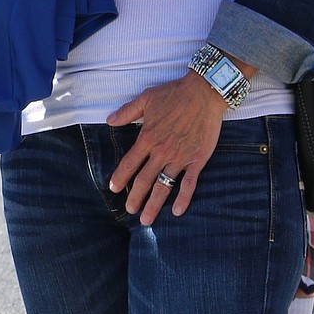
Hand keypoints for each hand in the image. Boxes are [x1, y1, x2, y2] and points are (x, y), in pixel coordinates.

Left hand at [106, 71, 225, 222]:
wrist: (204, 93)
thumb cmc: (175, 94)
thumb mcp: (147, 98)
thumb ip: (127, 112)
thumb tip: (109, 120)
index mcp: (148, 138)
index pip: (129, 163)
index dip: (120, 177)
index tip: (113, 188)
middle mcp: (162, 151)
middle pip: (144, 180)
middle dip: (135, 198)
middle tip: (129, 209)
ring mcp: (180, 158)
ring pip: (163, 186)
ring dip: (154, 204)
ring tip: (146, 220)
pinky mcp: (197, 160)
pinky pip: (189, 184)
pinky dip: (183, 199)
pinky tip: (176, 211)